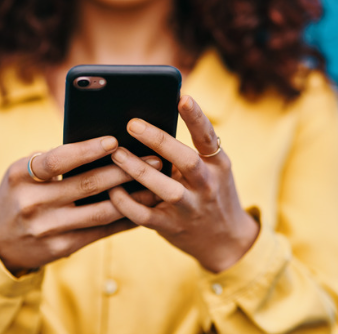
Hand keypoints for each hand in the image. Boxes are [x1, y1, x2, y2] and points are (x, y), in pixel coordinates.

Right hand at [0, 136, 160, 274]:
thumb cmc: (18, 194)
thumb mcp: (22, 174)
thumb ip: (51, 161)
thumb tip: (102, 146)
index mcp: (20, 176)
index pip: (57, 159)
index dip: (87, 150)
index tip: (114, 140)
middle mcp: (32, 203)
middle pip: (86, 184)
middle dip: (124, 170)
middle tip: (153, 158)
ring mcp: (47, 228)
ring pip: (99, 211)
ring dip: (132, 197)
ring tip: (155, 183)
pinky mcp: (61, 247)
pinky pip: (100, 231)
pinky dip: (123, 219)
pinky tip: (142, 208)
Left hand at [108, 95, 259, 272]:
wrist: (225, 240)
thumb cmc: (210, 193)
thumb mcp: (211, 170)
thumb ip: (187, 151)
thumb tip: (149, 123)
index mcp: (217, 165)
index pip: (208, 137)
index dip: (196, 117)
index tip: (182, 97)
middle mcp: (207, 185)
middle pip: (185, 160)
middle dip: (158, 140)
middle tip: (132, 123)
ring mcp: (190, 208)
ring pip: (164, 188)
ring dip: (138, 170)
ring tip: (116, 153)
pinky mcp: (171, 227)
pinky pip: (145, 215)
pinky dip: (126, 203)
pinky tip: (111, 189)